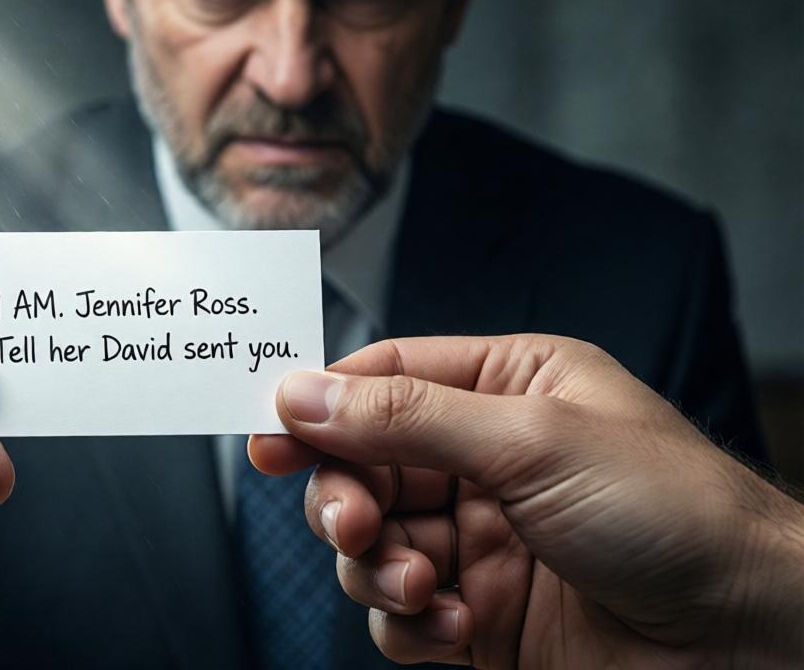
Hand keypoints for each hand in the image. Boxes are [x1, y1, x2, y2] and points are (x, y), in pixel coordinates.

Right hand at [251, 335, 803, 667]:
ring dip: (375, 567)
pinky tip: (449, 627)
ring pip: (371, 543)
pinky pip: (400, 614)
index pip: (384, 380)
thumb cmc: (672, 510)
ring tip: (419, 586)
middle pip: (363, 466)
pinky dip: (406, 624)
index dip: (321, 406)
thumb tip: (302, 392)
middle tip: (351, 522)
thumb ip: (406, 417)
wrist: (748, 635)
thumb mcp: (532, 441)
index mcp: (505, 389)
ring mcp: (479, 540)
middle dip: (345, 497)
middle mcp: (485, 460)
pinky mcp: (478, 615)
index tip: (268, 436)